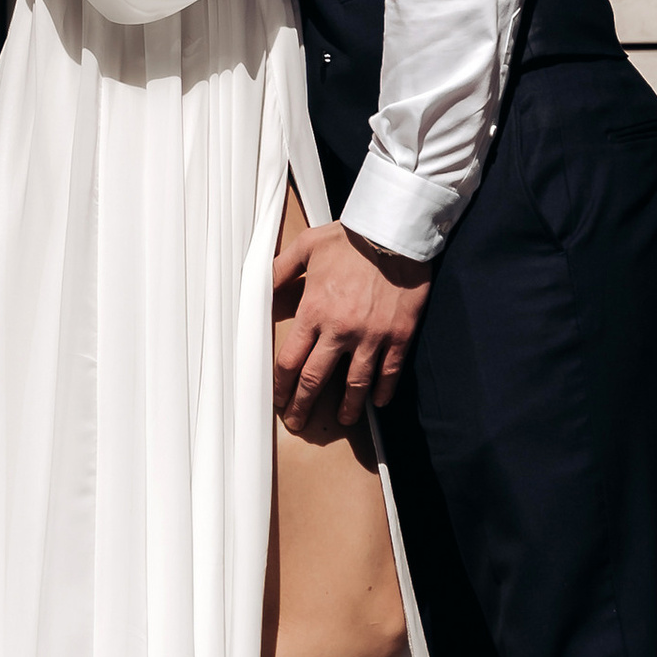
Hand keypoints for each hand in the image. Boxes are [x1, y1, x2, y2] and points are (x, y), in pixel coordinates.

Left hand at [274, 221, 430, 429]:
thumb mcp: (306, 247)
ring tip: (342, 420)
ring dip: (348, 406)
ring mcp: (371, 336)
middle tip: (298, 421)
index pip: (291, 360)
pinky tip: (377, 401)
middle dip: (303, 404)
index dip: (282, 385)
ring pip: (355, 383)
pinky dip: (383, 390)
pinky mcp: (398, 335)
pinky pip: (389, 371)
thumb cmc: (349, 239)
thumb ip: (281, 270)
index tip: (278, 398)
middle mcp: (340, 330)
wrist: (394, 235)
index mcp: (314, 311)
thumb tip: (258, 284)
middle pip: (316, 378)